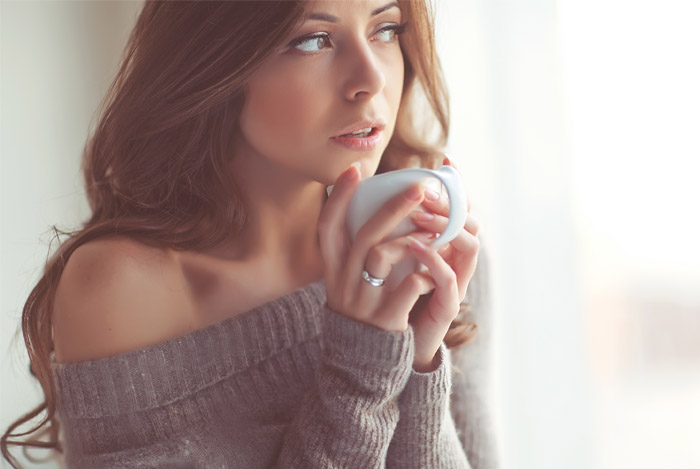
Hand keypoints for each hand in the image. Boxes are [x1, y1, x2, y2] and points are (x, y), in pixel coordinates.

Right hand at [318, 164, 439, 332]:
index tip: (353, 170)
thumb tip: (379, 211)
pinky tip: (436, 269)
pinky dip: (424, 274)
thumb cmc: (363, 311)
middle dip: (392, 207)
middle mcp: (343, 282)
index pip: (328, 227)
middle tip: (418, 187)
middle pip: (363, 235)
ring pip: (380, 256)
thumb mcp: (349, 281)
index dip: (338, 198)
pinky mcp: (386, 318)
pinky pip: (407, 288)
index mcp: (334, 269)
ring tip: (436, 230)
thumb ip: (359, 251)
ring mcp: (364, 300)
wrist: (363, 362)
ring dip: (411, 238)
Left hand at [406, 156, 479, 370]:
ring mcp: (455, 281)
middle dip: (450, 200)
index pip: (459, 209)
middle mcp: (455, 260)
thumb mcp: (387, 257)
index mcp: (443, 245)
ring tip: (421, 213)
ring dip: (446, 225)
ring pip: (468, 244)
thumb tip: (366, 193)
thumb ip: (387, 229)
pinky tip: (415, 245)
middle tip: (426, 186)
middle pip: (468, 221)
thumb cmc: (388, 296)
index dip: (457, 185)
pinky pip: (449, 278)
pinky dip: (435, 260)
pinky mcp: (447, 304)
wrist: (388, 344)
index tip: (446, 160)